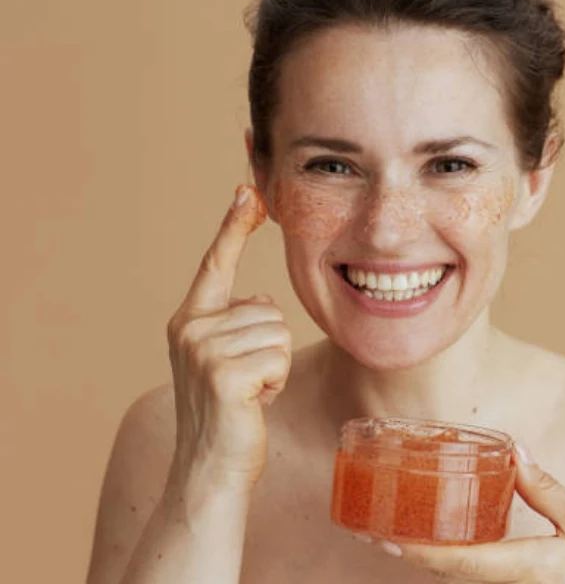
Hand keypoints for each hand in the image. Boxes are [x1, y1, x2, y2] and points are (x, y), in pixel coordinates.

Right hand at [165, 185, 290, 492]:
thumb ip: (237, 323)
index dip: (233, 227)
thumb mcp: (226, 359)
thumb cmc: (231, 413)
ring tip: (249, 393)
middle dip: (272, 348)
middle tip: (248, 382)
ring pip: (278, 333)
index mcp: (190, 320)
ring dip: (275, 367)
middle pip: (269, 310)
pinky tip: (254, 403)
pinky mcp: (224, 374)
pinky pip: (278, 357)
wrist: (211, 468)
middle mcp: (190, 328)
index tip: (248, 191)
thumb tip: (261, 300)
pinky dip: (276, 383)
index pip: (215, 264)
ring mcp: (203, 350)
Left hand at [377, 445, 564, 583]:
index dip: (414, 550)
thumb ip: (548, 490)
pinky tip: (430, 544)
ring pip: (452, 577)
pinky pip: (468, 578)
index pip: (454, 561)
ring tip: (390, 531)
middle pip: (441, 572)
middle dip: (405, 551)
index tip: (383, 537)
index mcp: (520, 566)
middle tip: (370, 530)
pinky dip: (443, 561)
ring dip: (420, 557)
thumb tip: (515, 452)